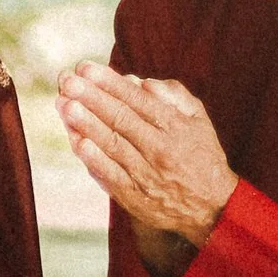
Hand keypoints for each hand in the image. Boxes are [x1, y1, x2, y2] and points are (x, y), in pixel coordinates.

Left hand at [57, 64, 236, 250]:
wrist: (213, 208)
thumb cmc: (202, 156)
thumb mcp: (199, 120)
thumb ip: (174, 95)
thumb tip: (140, 81)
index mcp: (175, 127)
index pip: (137, 100)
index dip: (110, 82)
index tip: (85, 68)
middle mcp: (160, 149)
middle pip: (121, 119)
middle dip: (91, 98)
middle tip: (67, 81)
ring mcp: (147, 175)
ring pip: (113, 145)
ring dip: (86, 124)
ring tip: (64, 105)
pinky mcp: (135, 198)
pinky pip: (111, 176)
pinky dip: (94, 160)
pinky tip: (78, 142)